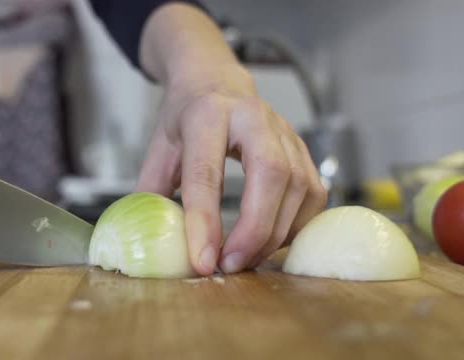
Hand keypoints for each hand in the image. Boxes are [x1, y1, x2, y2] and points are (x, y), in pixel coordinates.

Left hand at [135, 63, 327, 274]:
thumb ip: (151, 191)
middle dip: (254, 229)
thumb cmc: (186, 118)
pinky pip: (313, 193)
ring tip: (244, 258)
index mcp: (206, 114)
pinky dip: (295, 226)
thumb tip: (151, 240)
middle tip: (231, 264)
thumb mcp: (159, 148)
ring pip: (298, 186)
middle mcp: (253, 116)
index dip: (204, 220)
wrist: (217, 83)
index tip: (203, 260)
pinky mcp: (303, 148)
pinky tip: (270, 241)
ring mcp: (285, 130)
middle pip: (270, 174)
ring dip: (274, 234)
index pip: (207, 171)